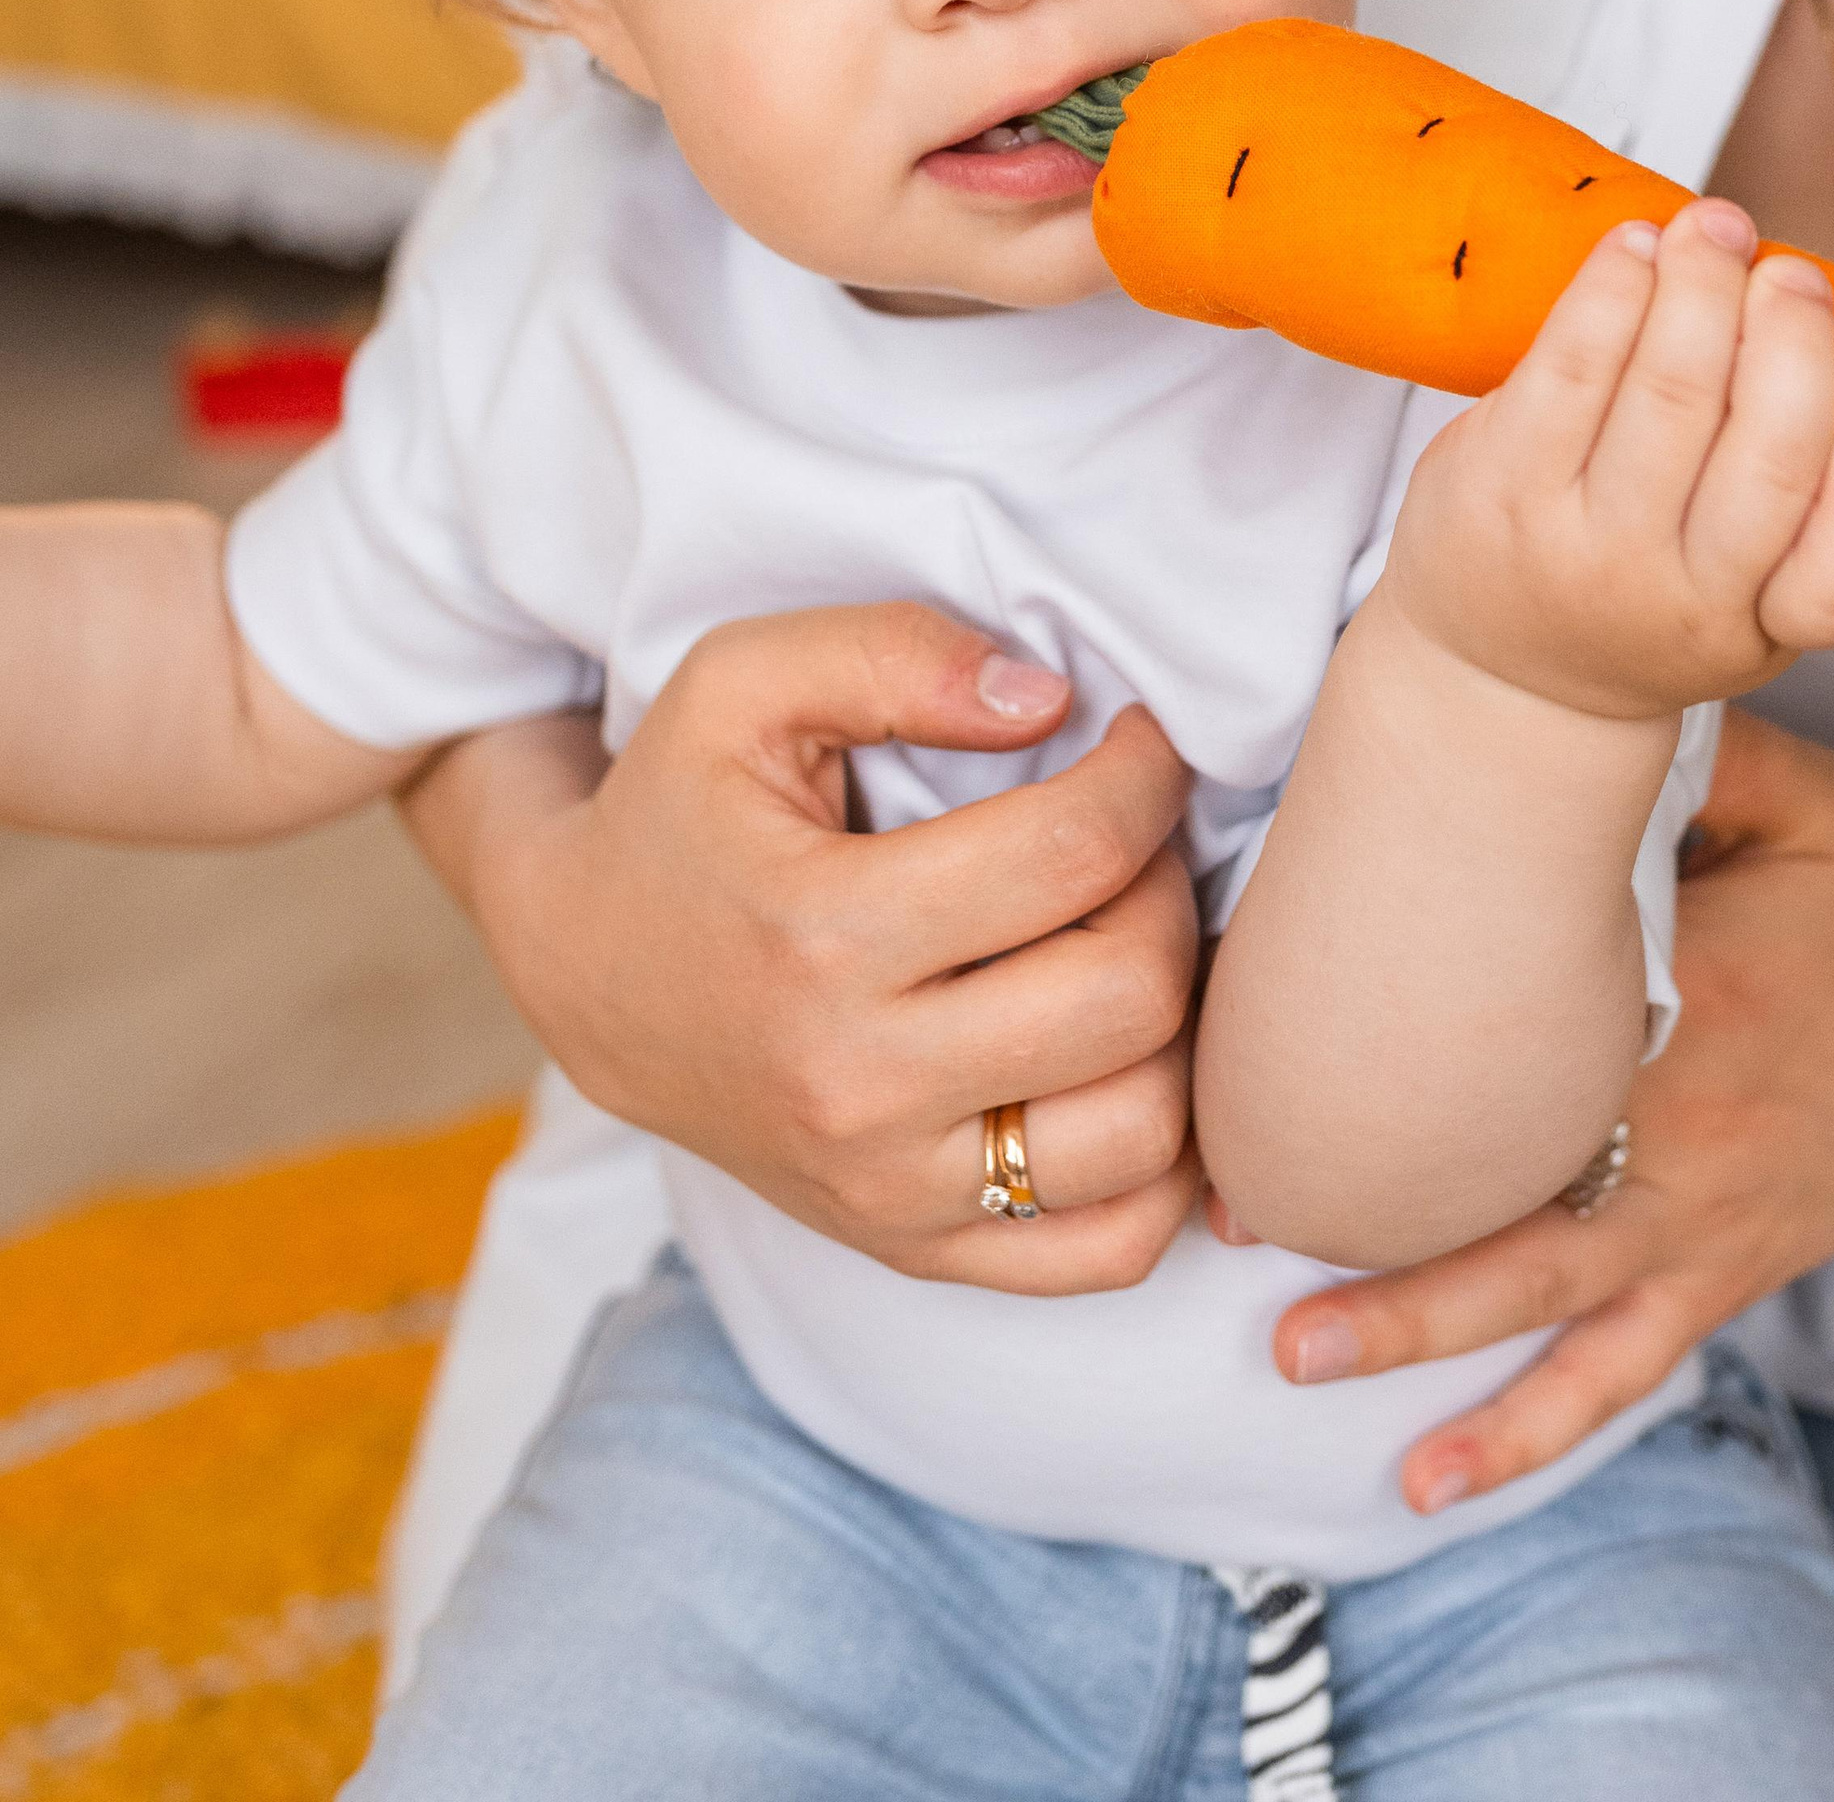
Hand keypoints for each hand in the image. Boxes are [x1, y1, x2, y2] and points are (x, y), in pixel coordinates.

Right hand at [398, 603, 1204, 1290]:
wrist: (586, 976)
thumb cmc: (682, 811)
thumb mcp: (742, 685)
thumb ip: (893, 653)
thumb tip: (1049, 697)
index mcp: (822, 937)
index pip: (1074, 855)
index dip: (1144, 777)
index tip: (1137, 742)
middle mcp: (860, 1089)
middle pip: (1129, 996)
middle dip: (1168, 890)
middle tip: (1135, 840)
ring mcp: (890, 1192)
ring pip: (1145, 1133)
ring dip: (1177, 1025)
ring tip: (1128, 943)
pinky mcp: (915, 1250)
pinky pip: (1111, 1249)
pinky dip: (1163, 1167)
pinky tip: (1129, 1066)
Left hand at [1255, 707, 1833, 1511]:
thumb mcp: (1802, 799)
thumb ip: (1692, 749)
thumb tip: (1568, 686)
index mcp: (1691, 980)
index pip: (1525, 990)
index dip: (1402, 997)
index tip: (1278, 1010)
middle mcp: (1681, 1113)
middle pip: (1508, 1163)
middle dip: (1365, 1195)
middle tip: (1230, 1206)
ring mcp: (1693, 1213)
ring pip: (1538, 1286)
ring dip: (1413, 1325)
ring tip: (1291, 1351)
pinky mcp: (1710, 1277)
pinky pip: (1612, 1374)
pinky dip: (1523, 1434)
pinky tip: (1425, 1480)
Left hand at [1378, 201, 1833, 720]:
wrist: (1499, 669)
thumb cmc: (1646, 600)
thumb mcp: (1747, 601)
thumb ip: (1809, 504)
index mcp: (1763, 622)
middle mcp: (1676, 595)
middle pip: (1763, 461)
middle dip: (1791, 341)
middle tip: (1793, 274)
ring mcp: (1583, 544)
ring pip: (1667, 393)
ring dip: (1701, 287)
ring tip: (1717, 228)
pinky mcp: (1502, 484)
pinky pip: (1569, 366)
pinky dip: (1614, 290)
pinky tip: (1637, 247)